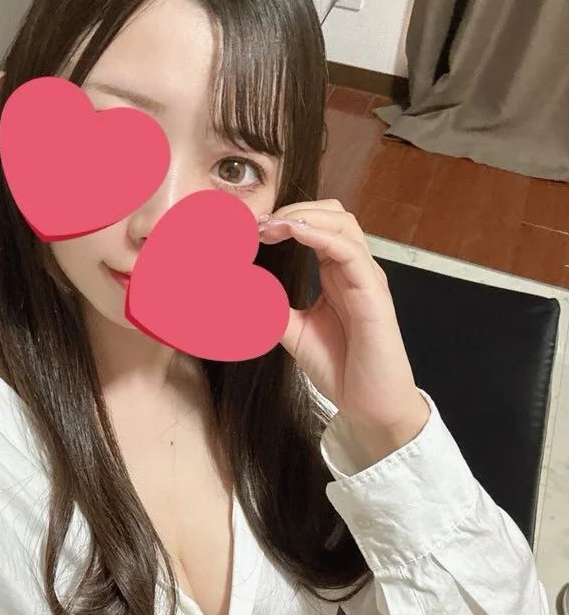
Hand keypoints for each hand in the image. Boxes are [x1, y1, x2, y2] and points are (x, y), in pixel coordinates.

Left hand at [259, 199, 429, 454]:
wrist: (370, 405)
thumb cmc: (341, 368)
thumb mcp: (294, 333)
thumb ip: (272, 310)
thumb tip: (240, 294)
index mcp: (337, 274)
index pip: (317, 227)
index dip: (286, 219)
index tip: (253, 229)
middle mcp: (354, 270)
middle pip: (334, 214)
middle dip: (296, 209)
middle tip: (260, 224)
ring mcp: (367, 279)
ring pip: (344, 224)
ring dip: (306, 217)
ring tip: (273, 225)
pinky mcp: (374, 295)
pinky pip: (350, 253)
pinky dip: (322, 236)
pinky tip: (296, 234)